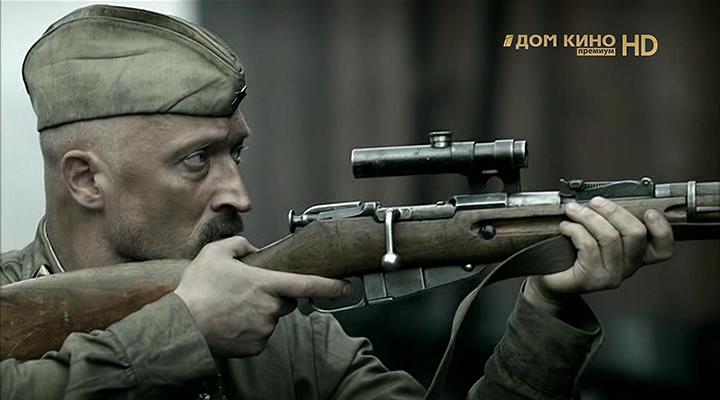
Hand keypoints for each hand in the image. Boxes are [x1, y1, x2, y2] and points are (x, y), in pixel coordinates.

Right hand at [174, 236, 349, 356]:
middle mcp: (269, 308)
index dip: (331, 285)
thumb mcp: (215, 253)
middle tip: (246, 292)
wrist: (181, 326)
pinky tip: (232, 322)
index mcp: (265, 284)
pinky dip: (250, 329)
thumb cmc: (197, 290)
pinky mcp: (255, 347)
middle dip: (273, 295)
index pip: (308, 284)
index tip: (347, 285)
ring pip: (271, 318)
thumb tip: (252, 249)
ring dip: (259, 312)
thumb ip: (240, 244)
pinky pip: (261, 335)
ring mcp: (263, 330)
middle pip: (285, 301)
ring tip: (232, 308)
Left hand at [525, 197, 673, 314]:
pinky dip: (575, 230)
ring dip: (588, 217)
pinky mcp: (592, 278)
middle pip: (635, 233)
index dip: (662, 229)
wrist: (548, 279)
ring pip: (610, 236)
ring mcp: (612, 275)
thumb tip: (604, 198)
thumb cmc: (570, 252)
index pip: (663, 248)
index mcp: (634, 255)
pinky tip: (565, 227)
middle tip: (594, 202)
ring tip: (572, 210)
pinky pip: (589, 245)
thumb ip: (607, 220)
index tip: (649, 212)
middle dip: (613, 211)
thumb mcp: (594, 232)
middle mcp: (628, 267)